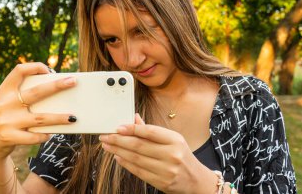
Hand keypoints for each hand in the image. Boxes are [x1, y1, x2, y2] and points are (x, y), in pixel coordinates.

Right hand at [0, 62, 76, 158]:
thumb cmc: (9, 116)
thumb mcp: (10, 102)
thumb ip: (25, 94)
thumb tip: (57, 89)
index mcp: (4, 90)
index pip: (19, 71)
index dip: (35, 67)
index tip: (49, 70)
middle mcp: (4, 103)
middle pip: (36, 92)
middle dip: (57, 86)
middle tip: (73, 82)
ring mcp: (6, 121)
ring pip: (40, 118)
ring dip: (58, 118)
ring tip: (73, 118)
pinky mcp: (9, 137)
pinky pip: (34, 137)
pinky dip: (45, 136)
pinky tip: (51, 134)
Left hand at [99, 115, 217, 193]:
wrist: (196, 180)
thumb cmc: (182, 156)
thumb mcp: (172, 140)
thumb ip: (151, 131)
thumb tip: (134, 119)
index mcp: (175, 140)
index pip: (150, 132)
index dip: (132, 128)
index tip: (117, 127)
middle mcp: (171, 154)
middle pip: (139, 145)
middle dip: (118, 140)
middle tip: (105, 136)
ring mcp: (166, 170)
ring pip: (136, 158)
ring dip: (118, 151)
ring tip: (107, 145)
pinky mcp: (161, 182)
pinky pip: (138, 171)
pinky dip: (125, 163)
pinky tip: (117, 157)